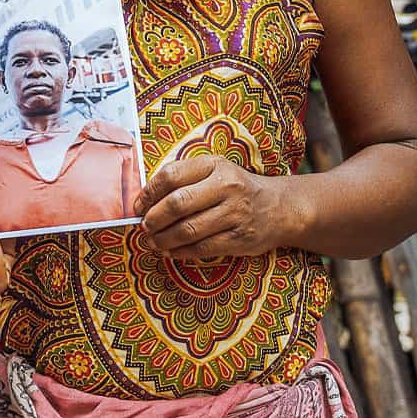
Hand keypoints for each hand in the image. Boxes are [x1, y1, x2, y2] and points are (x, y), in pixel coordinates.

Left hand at [134, 155, 292, 260]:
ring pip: (188, 229)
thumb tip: (145, 199)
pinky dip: (181, 252)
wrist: (279, 207)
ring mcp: (234, 214)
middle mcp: (226, 187)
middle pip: (178, 203)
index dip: (149, 192)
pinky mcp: (240, 239)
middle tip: (143, 226)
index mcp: (214, 165)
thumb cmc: (234, 187)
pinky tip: (170, 251)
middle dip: (153, 218)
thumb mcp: (213, 170)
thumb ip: (183, 178)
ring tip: (151, 241)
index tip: (137, 205)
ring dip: (163, 239)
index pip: (171, 175)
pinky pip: (203, 248)